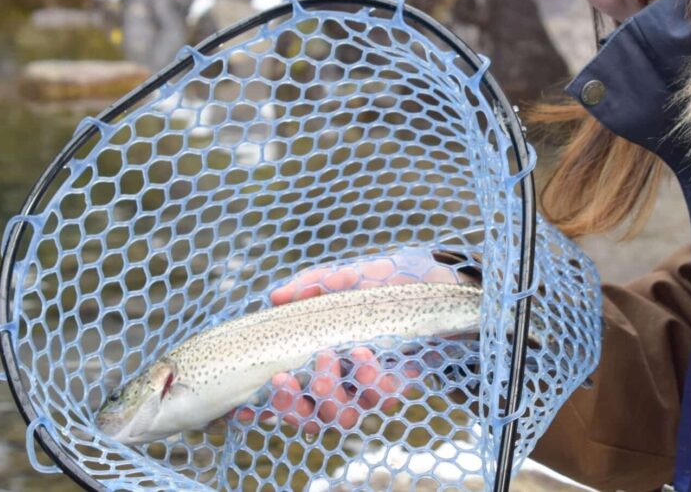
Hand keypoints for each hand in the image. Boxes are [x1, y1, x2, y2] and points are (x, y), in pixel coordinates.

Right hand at [232, 250, 468, 433]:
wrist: (444, 283)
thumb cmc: (392, 281)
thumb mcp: (352, 275)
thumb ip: (317, 284)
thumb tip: (276, 295)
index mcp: (321, 358)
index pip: (287, 394)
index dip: (266, 405)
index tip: (246, 402)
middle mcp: (343, 381)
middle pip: (310, 415)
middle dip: (293, 404)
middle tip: (287, 376)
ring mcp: (371, 387)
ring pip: (342, 415)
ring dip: (328, 394)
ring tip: (328, 358)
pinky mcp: (400, 385)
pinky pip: (380, 399)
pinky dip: (369, 381)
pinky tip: (364, 356)